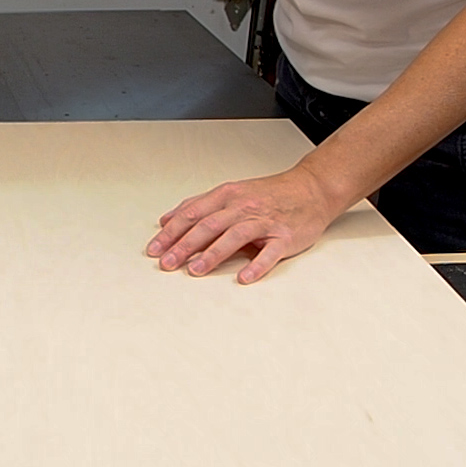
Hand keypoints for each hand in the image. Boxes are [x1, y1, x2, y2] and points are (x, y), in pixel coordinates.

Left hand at [145, 165, 346, 283]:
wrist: (311, 189)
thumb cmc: (268, 194)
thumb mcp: (230, 193)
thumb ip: (197, 206)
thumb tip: (166, 220)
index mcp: (226, 196)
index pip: (192, 214)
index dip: (171, 233)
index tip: (154, 249)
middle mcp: (242, 207)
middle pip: (208, 226)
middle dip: (184, 246)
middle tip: (167, 263)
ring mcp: (264, 222)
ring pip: (234, 236)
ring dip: (212, 254)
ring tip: (195, 271)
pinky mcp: (284, 236)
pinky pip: (270, 252)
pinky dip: (257, 265)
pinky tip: (243, 277)